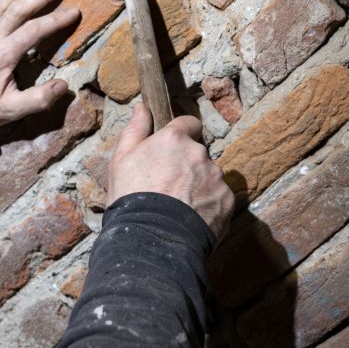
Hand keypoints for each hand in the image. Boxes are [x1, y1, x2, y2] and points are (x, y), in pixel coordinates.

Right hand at [107, 103, 234, 239]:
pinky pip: (219, 198)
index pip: (189, 123)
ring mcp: (216, 177)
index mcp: (174, 139)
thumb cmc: (132, 198)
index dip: (181, 135)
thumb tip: (142, 107)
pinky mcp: (227, 200)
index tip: (172, 151)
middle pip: (198, 153)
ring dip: (199, 186)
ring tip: (179, 207)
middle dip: (188, 166)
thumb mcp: (121, 161)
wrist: (152, 239)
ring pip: (209, 176)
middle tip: (169, 187)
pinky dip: (209, 206)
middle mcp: (199, 153)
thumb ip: (135, 130)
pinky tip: (191, 219)